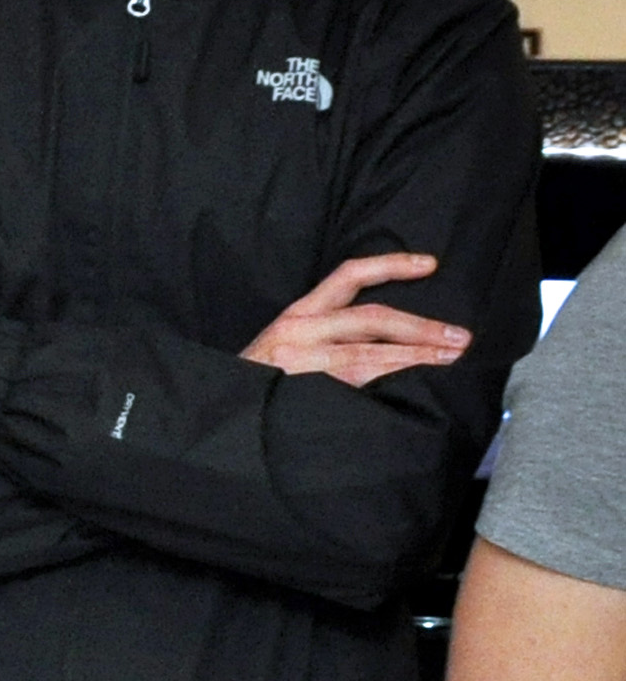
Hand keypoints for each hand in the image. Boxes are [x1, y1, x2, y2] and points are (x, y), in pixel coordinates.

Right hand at [241, 252, 466, 389]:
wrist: (220, 415)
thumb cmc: (258, 381)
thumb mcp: (284, 343)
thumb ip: (325, 333)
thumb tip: (387, 336)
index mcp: (298, 314)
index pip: (349, 276)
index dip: (391, 265)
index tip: (430, 264)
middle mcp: (299, 331)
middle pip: (372, 319)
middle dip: (421, 327)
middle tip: (459, 338)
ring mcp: (301, 365)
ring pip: (370, 357)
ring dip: (417, 358)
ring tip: (450, 361)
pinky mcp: (304, 395)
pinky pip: (358, 390)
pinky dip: (391, 388)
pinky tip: (416, 391)